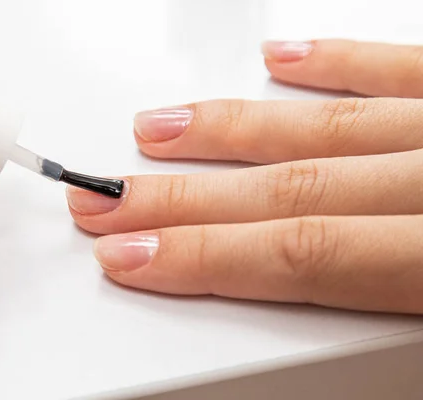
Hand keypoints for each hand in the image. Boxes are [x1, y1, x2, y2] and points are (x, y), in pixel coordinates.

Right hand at [67, 39, 422, 314]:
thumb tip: (322, 360)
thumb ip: (393, 349)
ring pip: (327, 128)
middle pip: (289, 191)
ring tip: (156, 131)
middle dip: (184, 200)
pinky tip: (286, 57)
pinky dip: (340, 62)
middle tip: (109, 202)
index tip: (132, 257)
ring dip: (231, 130)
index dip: (206, 256)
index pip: (301, 255)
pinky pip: (401, 70)